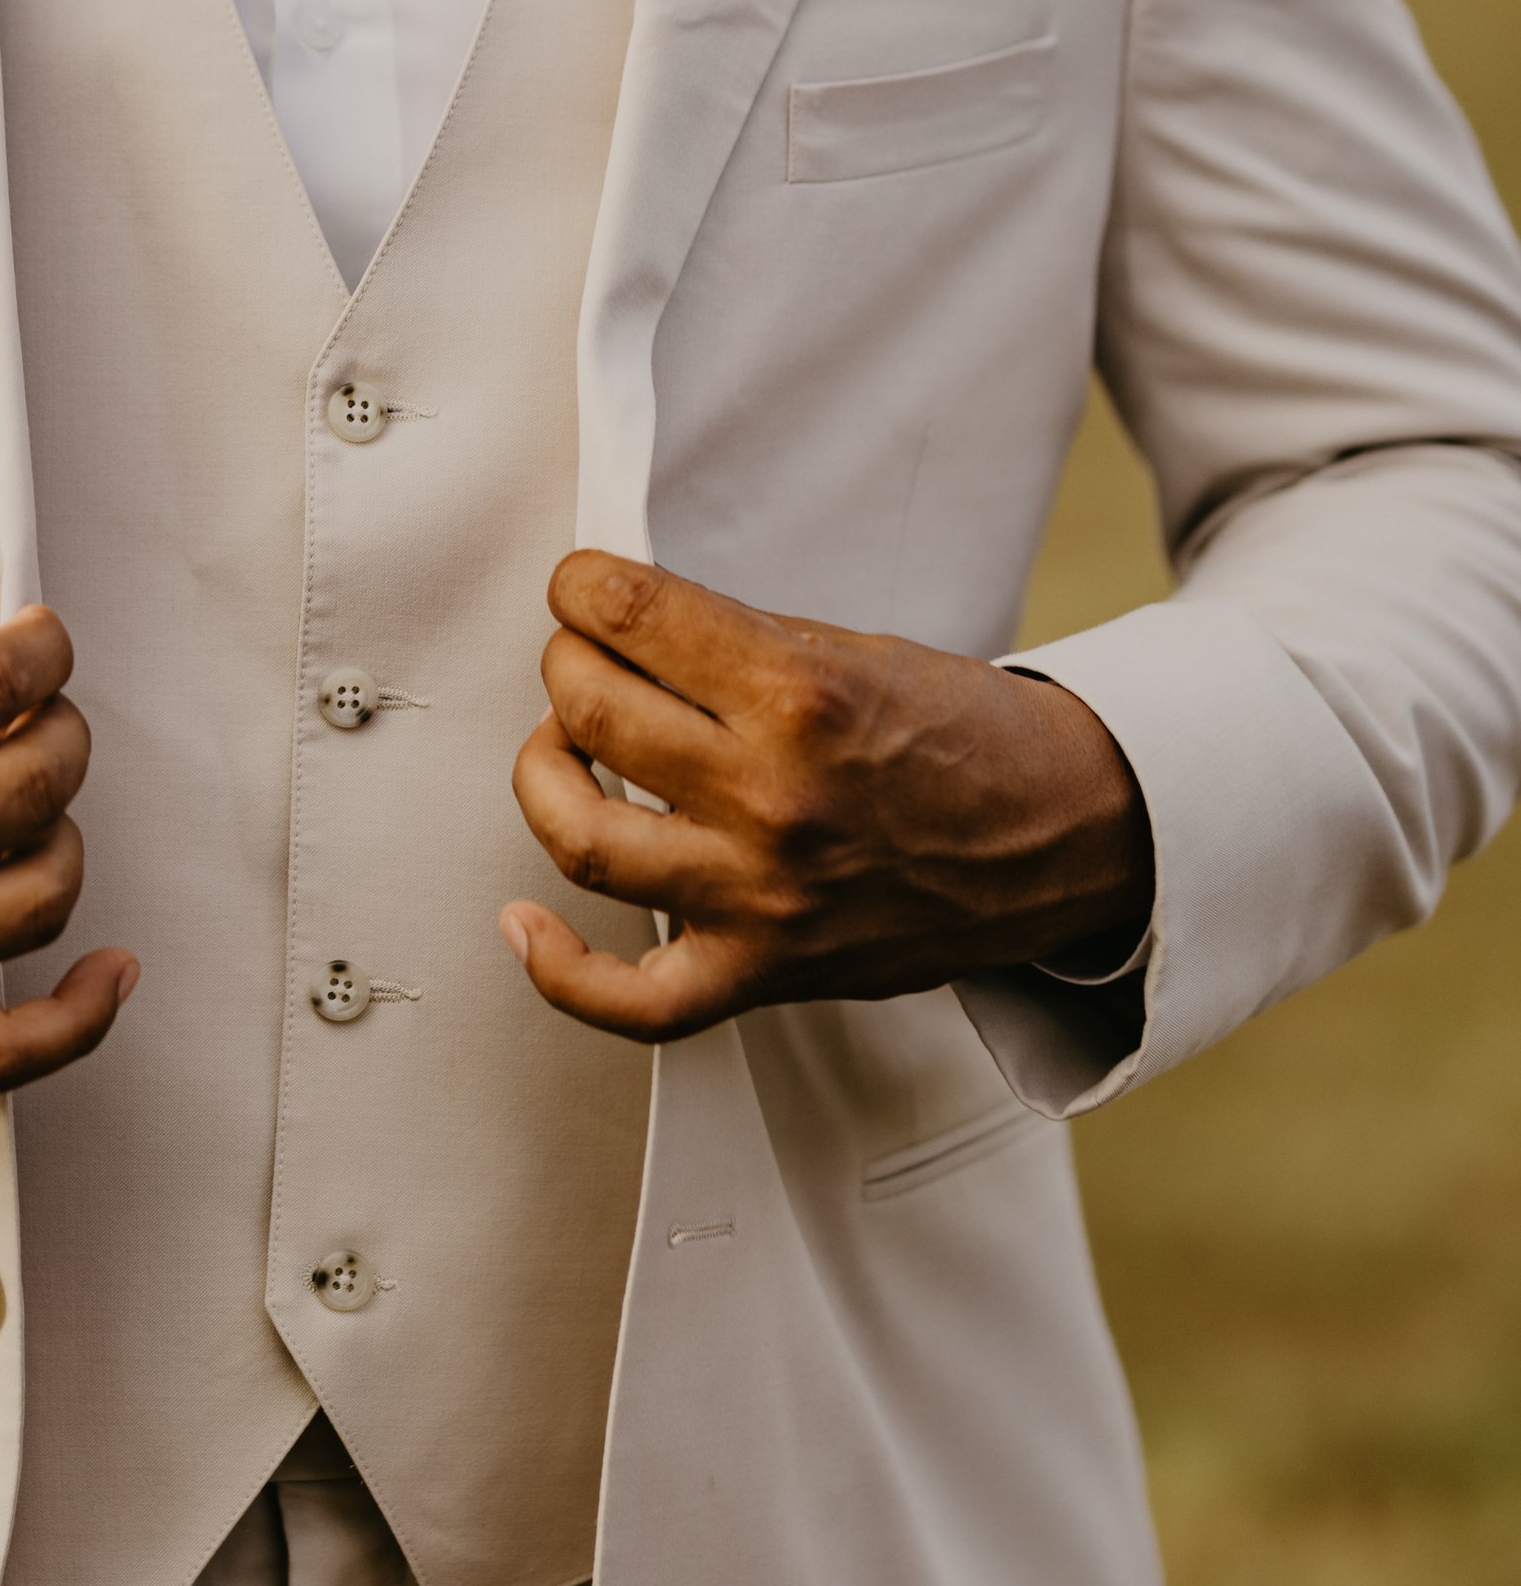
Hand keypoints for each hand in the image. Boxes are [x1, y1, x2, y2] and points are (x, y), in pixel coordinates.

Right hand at [0, 608, 135, 1090]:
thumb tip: (4, 648)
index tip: (39, 640)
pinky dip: (81, 1016)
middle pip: (38, 782)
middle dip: (55, 729)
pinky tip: (113, 968)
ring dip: (60, 832)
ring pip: (44, 892)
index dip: (44, 645)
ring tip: (27, 809)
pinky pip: (6, 1051)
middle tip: (30, 716)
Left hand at [501, 551, 1152, 1042]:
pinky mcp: (765, 973)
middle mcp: (771, 798)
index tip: (582, 585)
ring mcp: (762, 897)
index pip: (628, 614)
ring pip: (582, 838)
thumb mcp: (852, 651)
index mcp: (797, 696)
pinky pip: (634, 1001)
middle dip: (567, 662)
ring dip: (545, 772)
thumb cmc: (958, 734)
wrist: (1064, 837)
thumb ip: (731, 644)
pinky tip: (521, 921)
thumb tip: (616, 624)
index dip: (582, 585)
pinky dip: (559, 970)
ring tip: (563, 747)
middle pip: (588, 710)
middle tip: (586, 655)